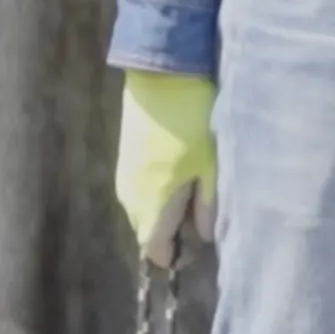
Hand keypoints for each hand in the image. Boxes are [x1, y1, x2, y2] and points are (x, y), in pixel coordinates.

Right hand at [115, 71, 216, 266]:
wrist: (162, 78)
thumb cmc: (193, 123)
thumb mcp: (211, 165)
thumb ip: (208, 205)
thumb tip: (205, 236)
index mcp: (152, 205)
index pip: (153, 250)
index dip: (174, 256)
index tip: (196, 249)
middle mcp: (130, 197)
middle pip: (148, 232)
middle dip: (172, 234)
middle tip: (203, 217)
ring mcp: (124, 178)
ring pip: (144, 210)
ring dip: (166, 211)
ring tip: (198, 191)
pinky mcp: (126, 160)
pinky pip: (140, 191)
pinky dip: (159, 193)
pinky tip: (183, 172)